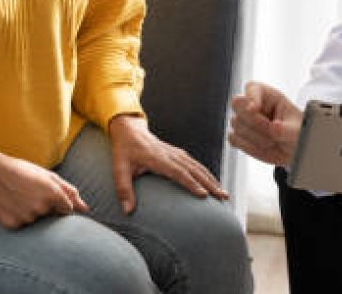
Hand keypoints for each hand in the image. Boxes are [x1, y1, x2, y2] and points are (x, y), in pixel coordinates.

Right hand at [0, 146, 88, 228]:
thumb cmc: (23, 171)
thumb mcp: (48, 176)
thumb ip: (69, 191)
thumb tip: (85, 208)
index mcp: (53, 194)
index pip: (67, 209)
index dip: (59, 203)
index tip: (48, 195)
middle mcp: (42, 208)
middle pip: (52, 216)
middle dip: (46, 207)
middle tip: (30, 194)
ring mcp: (27, 218)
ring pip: (36, 221)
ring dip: (31, 212)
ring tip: (19, 197)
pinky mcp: (14, 225)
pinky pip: (22, 224)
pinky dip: (19, 217)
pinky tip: (11, 204)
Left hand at [107, 114, 228, 213]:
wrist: (130, 131)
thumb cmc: (124, 151)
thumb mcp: (118, 169)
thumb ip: (123, 189)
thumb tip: (127, 211)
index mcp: (157, 158)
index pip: (178, 172)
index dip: (191, 183)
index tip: (204, 194)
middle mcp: (171, 155)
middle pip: (194, 170)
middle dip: (210, 183)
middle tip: (223, 197)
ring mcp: (177, 153)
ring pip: (198, 167)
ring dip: (212, 180)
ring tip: (223, 194)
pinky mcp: (179, 154)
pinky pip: (196, 164)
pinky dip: (207, 174)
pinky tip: (214, 183)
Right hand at [227, 81, 301, 166]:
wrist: (294, 151)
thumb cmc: (298, 134)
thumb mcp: (297, 131)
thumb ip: (286, 130)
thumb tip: (274, 127)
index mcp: (269, 95)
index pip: (252, 88)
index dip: (250, 97)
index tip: (253, 109)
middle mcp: (252, 105)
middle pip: (237, 104)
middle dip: (253, 121)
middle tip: (271, 133)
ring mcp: (243, 120)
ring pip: (236, 124)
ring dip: (255, 137)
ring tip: (273, 142)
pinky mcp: (238, 135)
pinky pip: (233, 139)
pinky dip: (248, 146)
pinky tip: (263, 148)